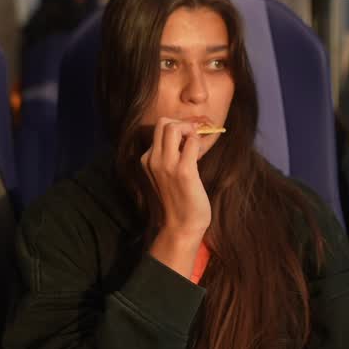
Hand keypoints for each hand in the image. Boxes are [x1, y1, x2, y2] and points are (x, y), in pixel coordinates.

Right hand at [143, 118, 209, 277]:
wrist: (181, 226)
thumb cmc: (179, 201)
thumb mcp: (168, 174)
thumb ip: (173, 155)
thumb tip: (190, 135)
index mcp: (147, 159)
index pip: (159, 128)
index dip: (178, 127)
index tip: (190, 136)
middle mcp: (153, 159)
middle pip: (164, 122)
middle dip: (183, 124)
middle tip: (195, 137)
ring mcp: (166, 165)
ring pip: (174, 126)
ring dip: (191, 131)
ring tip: (197, 146)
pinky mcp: (183, 171)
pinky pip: (192, 142)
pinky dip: (199, 142)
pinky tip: (201, 155)